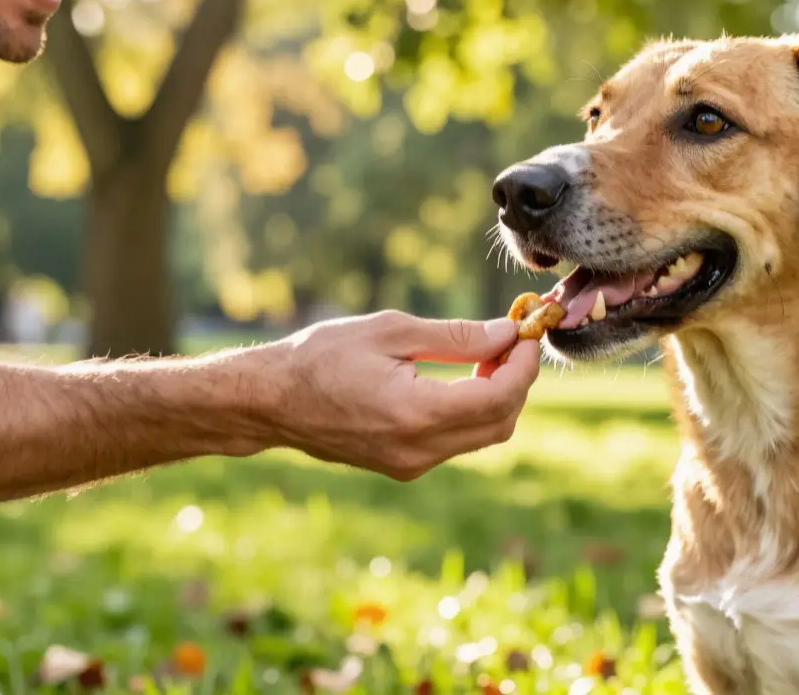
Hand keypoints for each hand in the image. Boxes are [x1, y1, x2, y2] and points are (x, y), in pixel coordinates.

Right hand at [245, 310, 541, 480]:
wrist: (269, 402)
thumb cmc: (321, 357)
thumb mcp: (390, 331)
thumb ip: (455, 337)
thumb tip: (507, 334)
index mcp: (415, 414)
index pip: (498, 398)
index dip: (523, 364)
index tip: (528, 332)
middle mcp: (418, 450)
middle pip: (499, 424)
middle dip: (517, 381)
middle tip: (512, 340)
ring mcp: (411, 465)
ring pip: (482, 436)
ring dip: (497, 396)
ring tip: (488, 353)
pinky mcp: (403, 466)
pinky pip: (456, 442)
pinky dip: (472, 411)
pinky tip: (463, 377)